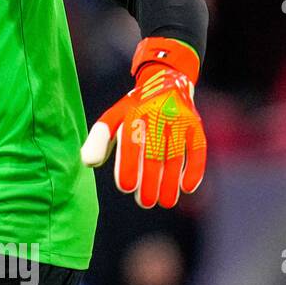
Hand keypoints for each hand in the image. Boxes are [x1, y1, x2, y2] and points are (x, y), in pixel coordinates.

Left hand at [80, 37, 206, 208]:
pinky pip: (197, 149)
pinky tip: (188, 188)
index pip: (130, 144)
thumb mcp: (113, 118)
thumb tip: (88, 163)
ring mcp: (179, 121)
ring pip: (175, 156)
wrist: (165, 82)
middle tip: (144, 202)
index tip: (125, 187)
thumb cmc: (134, 110)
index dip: (127, 166)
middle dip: (150, 181)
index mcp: (134, 115)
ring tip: (164, 202)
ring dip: (171, 182)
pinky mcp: (195, 126)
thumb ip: (99, 139)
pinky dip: (195, 169)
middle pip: (154, 154)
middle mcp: (157, 116)